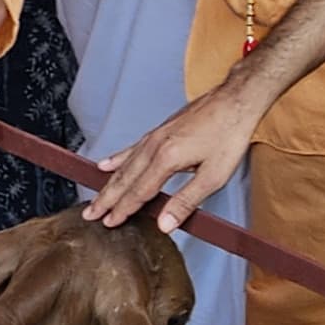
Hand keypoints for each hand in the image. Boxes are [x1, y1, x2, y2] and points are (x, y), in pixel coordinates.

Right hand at [82, 77, 259, 234]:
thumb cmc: (228, 135)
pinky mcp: (160, 131)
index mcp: (166, 159)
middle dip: (106, 199)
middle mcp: (155, 146)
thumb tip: (164, 224)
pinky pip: (132, 149)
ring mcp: (155, 136)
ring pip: (125, 164)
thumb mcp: (214, 176)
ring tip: (96, 198)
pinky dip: (117, 158)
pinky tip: (107, 164)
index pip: (138, 192)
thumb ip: (187, 201)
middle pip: (124, 179)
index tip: (108, 223)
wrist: (235, 100)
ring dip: (109, 183)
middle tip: (89, 215)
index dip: (123, 210)